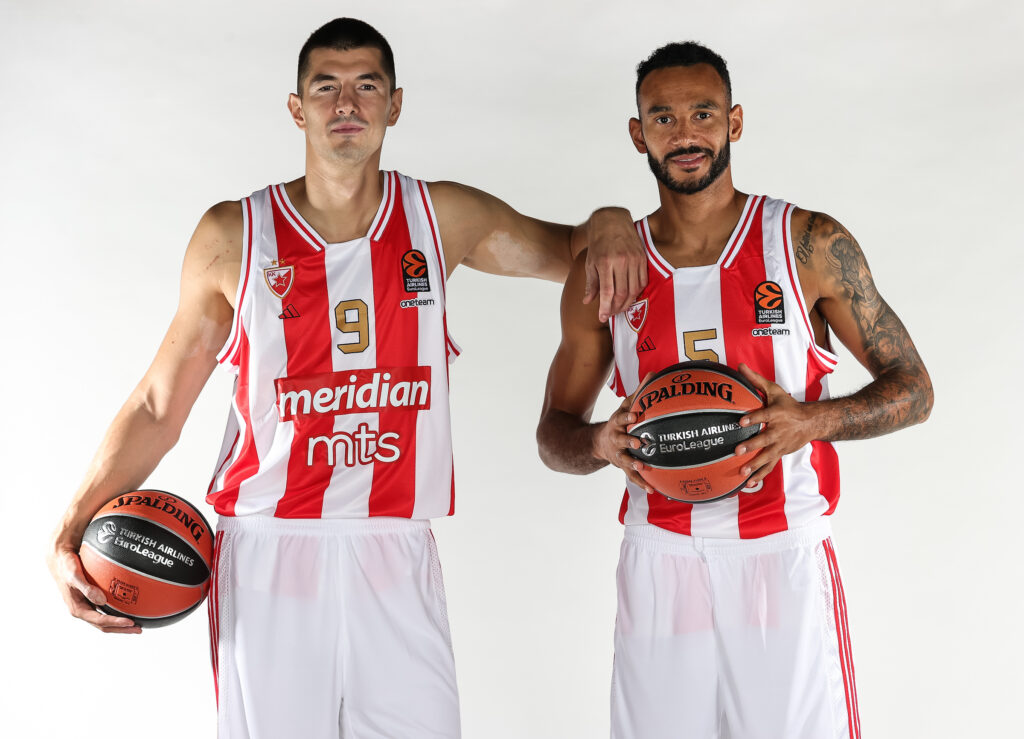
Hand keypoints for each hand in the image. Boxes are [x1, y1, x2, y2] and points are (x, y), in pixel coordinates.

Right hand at [48, 530, 140, 633]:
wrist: (60, 561)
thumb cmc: (67, 566)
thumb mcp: (74, 575)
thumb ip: (87, 588)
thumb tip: (102, 601)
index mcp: (78, 609)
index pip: (100, 621)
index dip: (115, 623)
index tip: (130, 622)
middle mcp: (83, 610)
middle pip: (104, 625)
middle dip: (121, 629)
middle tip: (139, 630)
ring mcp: (87, 606)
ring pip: (105, 620)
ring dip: (120, 624)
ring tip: (137, 624)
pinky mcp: (90, 600)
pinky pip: (106, 610)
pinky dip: (117, 612)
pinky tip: (129, 607)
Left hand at [582, 207, 647, 321]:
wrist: (612, 221)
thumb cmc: (598, 244)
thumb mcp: (590, 262)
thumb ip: (590, 283)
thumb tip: (587, 301)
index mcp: (605, 262)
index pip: (607, 292)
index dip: (605, 308)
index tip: (602, 317)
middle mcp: (621, 261)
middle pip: (622, 293)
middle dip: (616, 308)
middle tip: (611, 314)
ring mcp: (634, 259)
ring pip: (634, 289)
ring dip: (627, 303)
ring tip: (619, 308)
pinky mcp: (642, 257)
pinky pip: (643, 281)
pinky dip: (637, 292)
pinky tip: (630, 296)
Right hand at [592, 384, 655, 494]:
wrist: (600, 443)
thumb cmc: (620, 422)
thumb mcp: (626, 406)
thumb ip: (639, 393)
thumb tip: (654, 374)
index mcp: (618, 423)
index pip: (621, 418)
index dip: (626, 417)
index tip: (635, 415)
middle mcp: (617, 439)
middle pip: (622, 440)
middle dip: (629, 442)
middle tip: (638, 443)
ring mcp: (619, 454)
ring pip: (626, 460)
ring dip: (634, 464)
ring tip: (643, 468)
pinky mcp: (623, 467)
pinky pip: (632, 476)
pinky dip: (641, 483)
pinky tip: (652, 489)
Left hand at [734, 363, 819, 486]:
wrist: (812, 422)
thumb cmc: (788, 405)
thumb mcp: (774, 390)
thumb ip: (755, 380)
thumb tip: (739, 366)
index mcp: (777, 414)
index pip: (764, 415)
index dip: (753, 418)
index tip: (740, 421)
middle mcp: (779, 431)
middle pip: (764, 439)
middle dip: (751, 445)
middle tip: (737, 450)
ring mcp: (780, 445)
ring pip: (767, 456)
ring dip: (755, 465)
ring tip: (742, 473)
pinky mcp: (781, 454)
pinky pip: (770, 466)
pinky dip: (760, 476)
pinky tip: (748, 484)